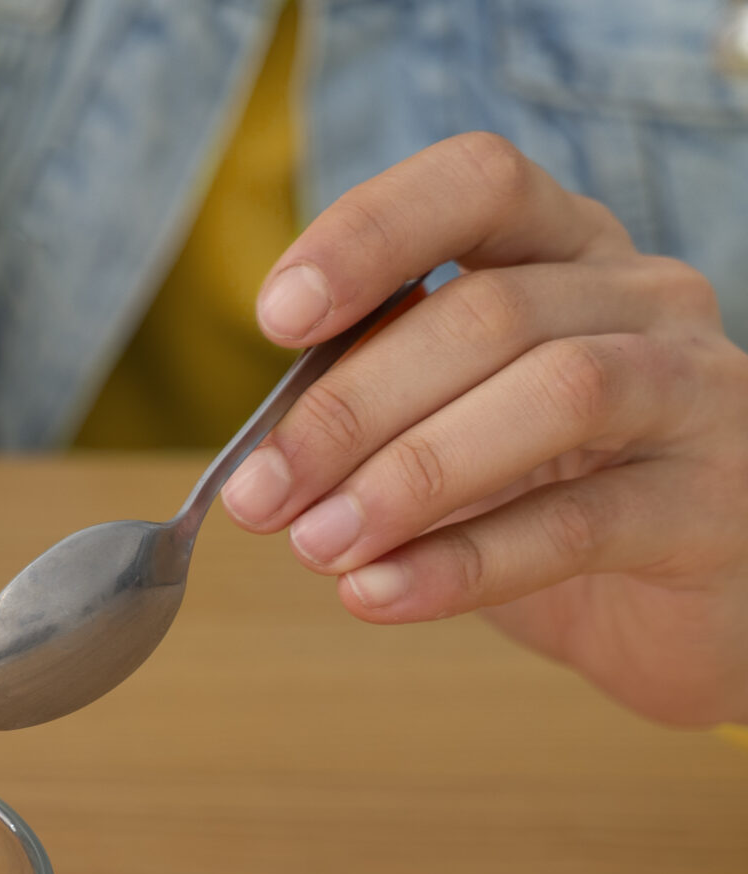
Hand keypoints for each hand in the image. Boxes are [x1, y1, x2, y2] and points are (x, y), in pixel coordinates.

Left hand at [219, 132, 747, 727]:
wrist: (688, 604)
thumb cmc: (550, 497)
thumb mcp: (453, 429)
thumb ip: (379, 411)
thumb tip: (262, 456)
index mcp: (568, 251)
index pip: (479, 183)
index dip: (372, 234)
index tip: (275, 318)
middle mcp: (644, 298)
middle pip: (488, 312)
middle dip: (349, 407)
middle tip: (257, 496)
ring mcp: (697, 392)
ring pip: (556, 393)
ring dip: (410, 473)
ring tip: (315, 544)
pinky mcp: (716, 503)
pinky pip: (582, 521)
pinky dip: (465, 562)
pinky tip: (378, 592)